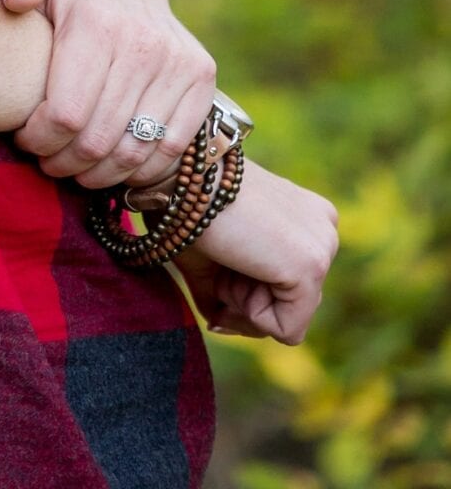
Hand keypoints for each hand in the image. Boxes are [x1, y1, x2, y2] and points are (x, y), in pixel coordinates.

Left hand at [0, 0, 216, 189]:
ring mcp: (178, 62)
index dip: (40, 139)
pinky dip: (140, 170)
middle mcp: (144, 44)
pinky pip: (171, 147)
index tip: (24, 139)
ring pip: (134, 151)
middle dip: (64, 161)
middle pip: (98, 139)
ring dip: (99, 174)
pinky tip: (113, 166)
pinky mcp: (201, 77)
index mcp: (98, 24)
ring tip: (75, 168)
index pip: (65, 113)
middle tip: (46, 160)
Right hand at [176, 160, 337, 344]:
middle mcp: (324, 228)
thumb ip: (225, 288)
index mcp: (307, 216)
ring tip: (227, 257)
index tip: (218, 265)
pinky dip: (252, 316)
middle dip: (246, 298)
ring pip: (290, 318)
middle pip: (291, 302)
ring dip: (246, 303)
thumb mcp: (216, 250)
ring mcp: (323, 247)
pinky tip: (236, 270)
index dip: (245, 290)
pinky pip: (289, 330)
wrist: (180, 173)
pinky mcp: (311, 266)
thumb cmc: (186, 204)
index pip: (289, 284)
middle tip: (221, 260)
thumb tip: (220, 323)